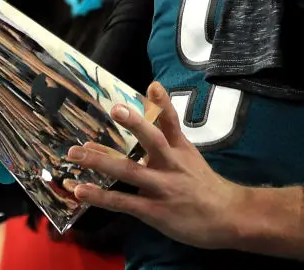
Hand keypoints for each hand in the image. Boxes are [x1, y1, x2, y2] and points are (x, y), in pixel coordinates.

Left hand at [63, 81, 245, 250]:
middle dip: (135, 124)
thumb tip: (151, 113)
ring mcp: (162, 188)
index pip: (172, 122)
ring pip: (129, 171)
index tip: (152, 85)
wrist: (228, 217)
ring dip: (100, 161)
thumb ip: (169, 137)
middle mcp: (171, 165)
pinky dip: (100, 196)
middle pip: (154, 140)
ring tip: (75, 153)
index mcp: (181, 150)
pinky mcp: (153, 211)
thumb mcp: (190, 156)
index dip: (163, 103)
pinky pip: (123, 202)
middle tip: (114, 109)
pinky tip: (81, 190)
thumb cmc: (204, 186)